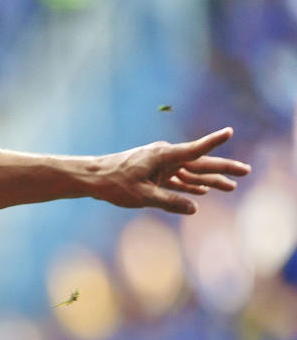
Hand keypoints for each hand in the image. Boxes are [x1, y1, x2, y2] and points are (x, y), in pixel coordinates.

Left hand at [93, 127, 249, 214]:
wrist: (92, 178)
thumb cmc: (114, 184)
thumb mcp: (143, 196)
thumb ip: (170, 202)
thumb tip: (195, 208)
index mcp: (164, 156)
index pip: (195, 149)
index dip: (213, 142)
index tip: (229, 131)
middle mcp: (166, 157)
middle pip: (200, 163)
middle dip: (223, 169)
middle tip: (246, 171)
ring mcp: (160, 166)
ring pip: (190, 174)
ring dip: (210, 181)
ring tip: (231, 186)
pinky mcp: (154, 174)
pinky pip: (177, 181)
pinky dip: (190, 186)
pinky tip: (203, 192)